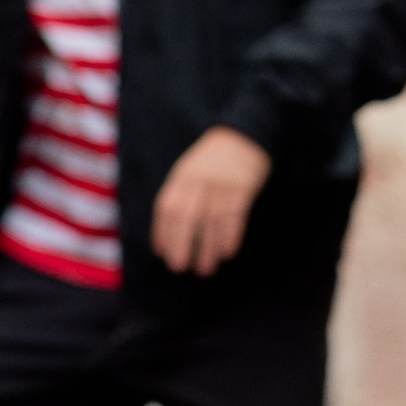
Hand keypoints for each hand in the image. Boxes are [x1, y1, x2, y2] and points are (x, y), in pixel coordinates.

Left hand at [151, 126, 271, 274]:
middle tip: (179, 267)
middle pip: (185, 215)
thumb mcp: (189, 172)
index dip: (162, 231)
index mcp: (182, 177)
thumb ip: (179, 197)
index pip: (167, 206)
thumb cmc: (213, 162)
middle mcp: (198, 180)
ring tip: (205, 269)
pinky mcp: (242, 187)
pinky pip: (234, 215)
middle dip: (180, 243)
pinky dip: (229, 236)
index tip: (162, 254)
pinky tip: (227, 253)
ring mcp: (220, 183)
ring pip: (210, 220)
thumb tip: (167, 236)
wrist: (243, 136)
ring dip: (207, 248)